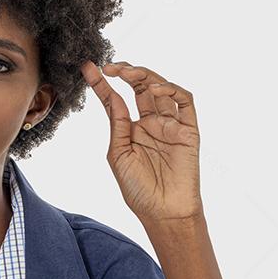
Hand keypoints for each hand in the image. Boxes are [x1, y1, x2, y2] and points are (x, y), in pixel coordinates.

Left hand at [81, 60, 203, 224]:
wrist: (163, 212)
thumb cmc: (138, 189)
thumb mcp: (119, 154)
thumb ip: (117, 124)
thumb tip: (113, 96)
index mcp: (132, 130)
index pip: (116, 100)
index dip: (103, 84)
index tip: (88, 68)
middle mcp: (151, 123)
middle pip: (141, 88)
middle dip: (126, 73)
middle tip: (110, 66)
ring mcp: (170, 124)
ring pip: (161, 89)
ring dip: (145, 76)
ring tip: (127, 73)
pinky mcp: (189, 129)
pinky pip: (185, 102)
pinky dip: (172, 90)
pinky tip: (155, 90)